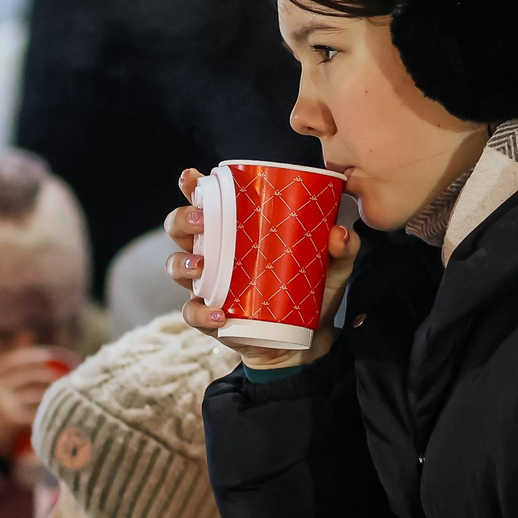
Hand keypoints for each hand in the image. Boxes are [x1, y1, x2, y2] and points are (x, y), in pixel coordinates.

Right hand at [0, 346, 66, 453]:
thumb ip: (14, 362)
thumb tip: (30, 333)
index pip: (13, 359)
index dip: (32, 355)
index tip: (50, 354)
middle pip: (25, 375)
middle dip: (47, 373)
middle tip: (65, 374)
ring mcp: (1, 403)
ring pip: (32, 394)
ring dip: (51, 391)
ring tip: (65, 390)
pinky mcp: (9, 419)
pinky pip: (33, 411)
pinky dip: (46, 409)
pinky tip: (58, 407)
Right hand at [163, 169, 359, 370]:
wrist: (304, 341)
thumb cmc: (309, 292)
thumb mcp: (331, 268)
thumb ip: (341, 249)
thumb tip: (339, 233)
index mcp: (235, 230)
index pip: (206, 201)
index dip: (192, 186)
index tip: (193, 177)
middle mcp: (213, 252)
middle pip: (179, 227)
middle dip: (183, 219)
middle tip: (202, 221)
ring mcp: (207, 285)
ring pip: (176, 266)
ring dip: (183, 262)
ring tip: (202, 266)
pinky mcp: (209, 317)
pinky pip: (192, 312)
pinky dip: (201, 312)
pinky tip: (220, 314)